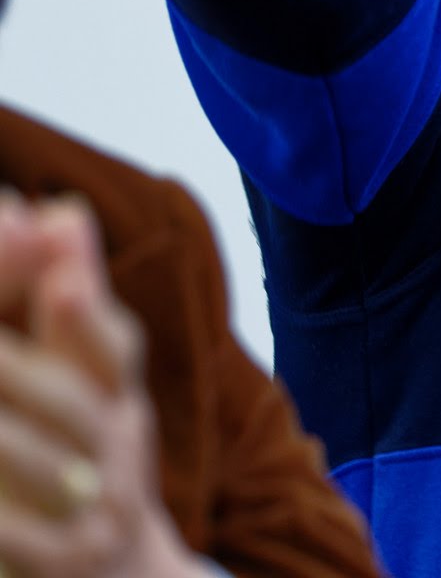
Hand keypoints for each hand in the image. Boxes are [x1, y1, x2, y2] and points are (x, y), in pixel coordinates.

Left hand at [0, 194, 207, 577]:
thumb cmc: (88, 462)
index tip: (60, 282)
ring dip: (1, 434)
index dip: (85, 314)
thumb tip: (57, 207)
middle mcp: (114, 454)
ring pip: (36, 466)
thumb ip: (71, 299)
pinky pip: (16, 535)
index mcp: (120, 398)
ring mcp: (87, 517)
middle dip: (15, 368)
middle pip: (69, 402)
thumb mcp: (94, 383)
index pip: (114, 348)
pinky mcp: (51, 569)